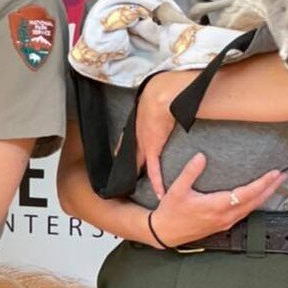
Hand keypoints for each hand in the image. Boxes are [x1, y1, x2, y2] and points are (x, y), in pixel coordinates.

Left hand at [137, 70, 197, 198]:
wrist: (160, 96)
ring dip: (139, 177)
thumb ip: (155, 109)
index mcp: (136, 126)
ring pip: (139, 165)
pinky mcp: (152, 149)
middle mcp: (136, 137)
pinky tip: (160, 192)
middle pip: (130, 156)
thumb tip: (165, 107)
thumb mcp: (152, 103)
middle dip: (128, 167)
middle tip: (126, 180)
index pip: (128, 144)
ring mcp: (143, 144)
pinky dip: (157, 182)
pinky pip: (154, 170)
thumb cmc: (160, 95)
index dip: (126, 152)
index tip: (122, 159)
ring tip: (138, 191)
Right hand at [147, 153, 285, 247]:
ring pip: (251, 208)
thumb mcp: (176, 190)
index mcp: (216, 206)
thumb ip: (190, 173)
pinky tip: (257, 197)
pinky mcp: (223, 225)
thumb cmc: (170, 212)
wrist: (165, 232)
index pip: (246, 193)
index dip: (262, 183)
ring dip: (264, 196)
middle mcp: (225, 216)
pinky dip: (254, 203)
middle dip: (270, 188)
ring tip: (274, 184)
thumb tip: (200, 156)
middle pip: (255, 201)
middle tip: (282, 176)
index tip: (274, 173)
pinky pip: (244, 213)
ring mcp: (225, 222)